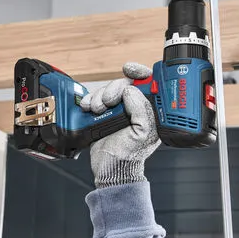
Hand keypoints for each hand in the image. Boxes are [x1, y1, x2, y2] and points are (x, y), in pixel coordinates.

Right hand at [80, 63, 160, 188]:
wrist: (110, 168)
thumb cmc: (130, 155)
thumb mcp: (143, 133)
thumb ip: (141, 109)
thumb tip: (131, 90)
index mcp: (150, 110)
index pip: (149, 82)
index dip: (139, 72)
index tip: (128, 69)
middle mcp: (135, 107)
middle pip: (125, 83)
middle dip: (113, 88)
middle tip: (108, 101)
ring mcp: (119, 109)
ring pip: (108, 89)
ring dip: (100, 96)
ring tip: (97, 110)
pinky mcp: (104, 112)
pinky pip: (96, 97)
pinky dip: (90, 100)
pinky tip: (88, 109)